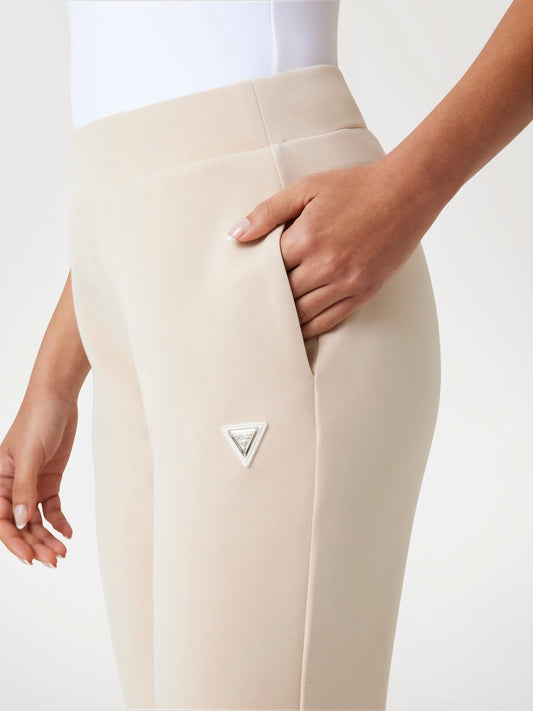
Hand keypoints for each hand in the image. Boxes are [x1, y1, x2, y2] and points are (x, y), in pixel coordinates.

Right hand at [0, 389, 75, 566]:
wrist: (59, 399)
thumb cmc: (36, 420)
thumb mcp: (29, 455)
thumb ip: (25, 489)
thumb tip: (21, 522)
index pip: (2, 520)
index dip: (14, 542)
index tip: (30, 559)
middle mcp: (11, 487)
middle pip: (20, 525)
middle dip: (34, 545)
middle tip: (54, 561)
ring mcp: (31, 485)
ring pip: (36, 520)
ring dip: (47, 538)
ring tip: (63, 553)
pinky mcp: (49, 480)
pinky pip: (51, 508)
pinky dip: (59, 522)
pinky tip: (68, 533)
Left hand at [226, 158, 442, 338]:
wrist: (407, 192)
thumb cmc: (354, 187)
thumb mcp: (306, 189)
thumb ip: (268, 212)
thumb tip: (235, 235)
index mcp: (306, 238)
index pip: (267, 269)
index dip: (255, 275)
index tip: (244, 281)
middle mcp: (324, 264)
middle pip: (283, 294)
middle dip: (267, 298)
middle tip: (249, 307)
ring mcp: (346, 282)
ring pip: (303, 313)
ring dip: (285, 317)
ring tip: (269, 322)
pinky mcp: (363, 292)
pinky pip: (329, 320)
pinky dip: (310, 327)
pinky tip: (297, 328)